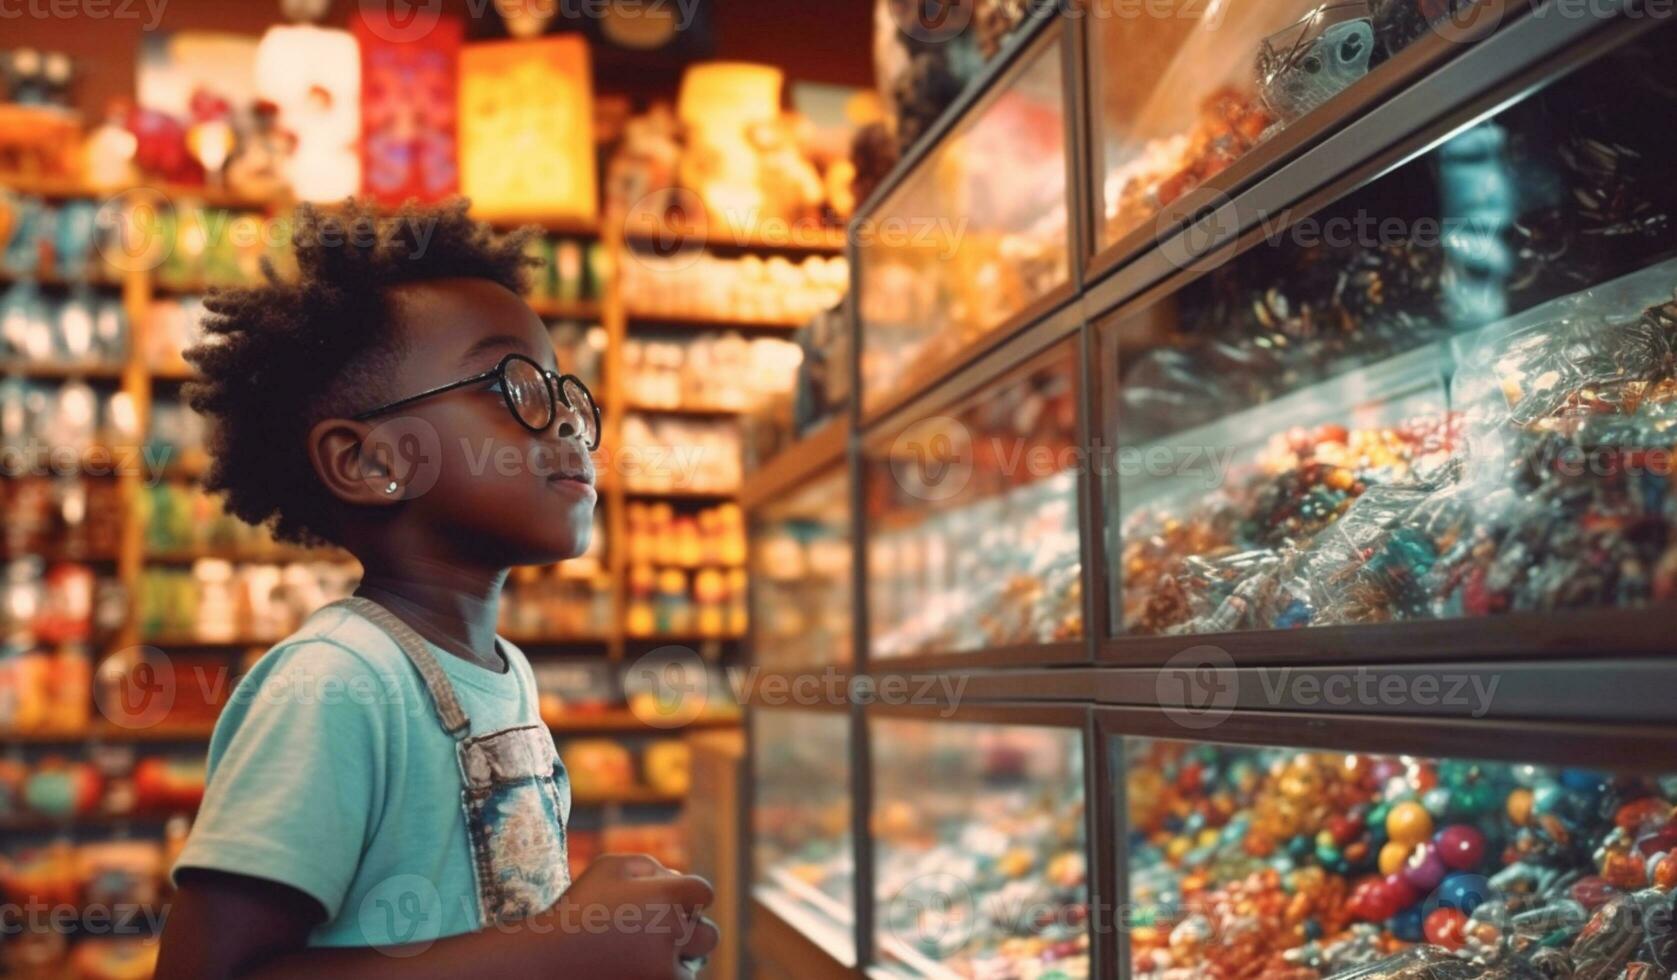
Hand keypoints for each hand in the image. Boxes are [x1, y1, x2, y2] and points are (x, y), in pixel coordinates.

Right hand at [549, 854, 718, 978]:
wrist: (545, 960)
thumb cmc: (578, 908)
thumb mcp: (609, 867)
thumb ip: (649, 865)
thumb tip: (677, 878)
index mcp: (666, 896)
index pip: (704, 894)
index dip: (689, 898)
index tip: (671, 904)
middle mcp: (672, 933)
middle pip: (709, 936)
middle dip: (691, 934)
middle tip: (662, 934)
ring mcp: (664, 970)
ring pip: (692, 967)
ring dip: (676, 961)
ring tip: (640, 954)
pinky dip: (660, 977)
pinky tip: (633, 967)